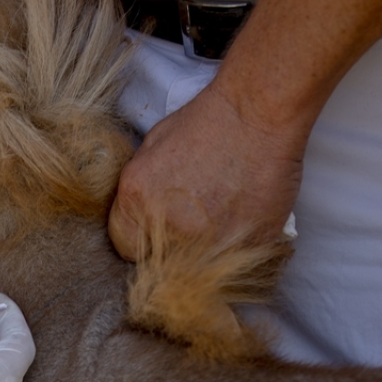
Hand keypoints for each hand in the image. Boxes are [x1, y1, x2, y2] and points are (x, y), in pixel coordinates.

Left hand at [107, 83, 307, 260]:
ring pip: (197, 269)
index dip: (140, 240)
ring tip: (218, 219)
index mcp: (137, 202)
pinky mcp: (247, 247)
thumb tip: (137, 215)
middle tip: (191, 222)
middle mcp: (169, 227)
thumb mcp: (151, 149)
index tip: (155, 231)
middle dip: (170, 248)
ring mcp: (209, 242)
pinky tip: (241, 219)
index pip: (124, 247)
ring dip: (204, 252)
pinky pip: (234, 263)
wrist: (258, 113)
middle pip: (159, 262)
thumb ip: (139, 191)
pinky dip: (236, 248)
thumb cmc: (206, 122)